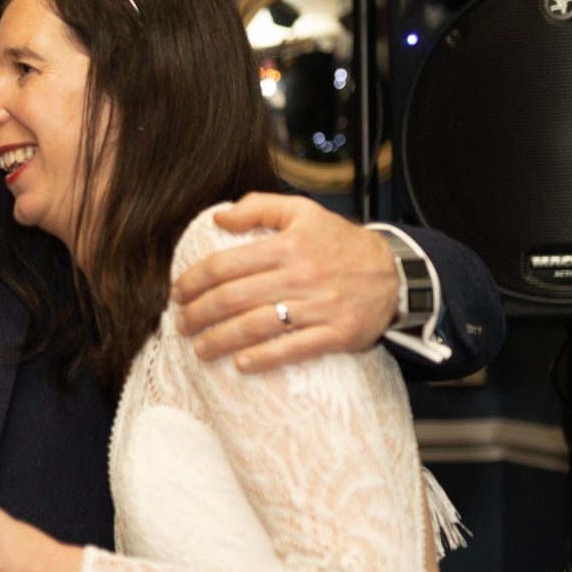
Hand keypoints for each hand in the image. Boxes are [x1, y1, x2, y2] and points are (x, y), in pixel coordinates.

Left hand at [172, 195, 397, 371]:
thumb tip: (219, 218)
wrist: (394, 272)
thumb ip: (259, 207)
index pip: (226, 265)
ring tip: (199, 349)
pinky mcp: (337, 334)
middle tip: (180, 324)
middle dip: (198, 314)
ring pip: (257, 326)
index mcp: (287, 246)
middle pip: (234, 298)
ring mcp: (319, 307)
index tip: (177, 293)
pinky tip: (241, 364)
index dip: (194, 281)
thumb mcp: (303, 212)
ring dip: (220, 340)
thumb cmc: (340, 244)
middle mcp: (300, 276)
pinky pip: (294, 350)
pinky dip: (264, 359)